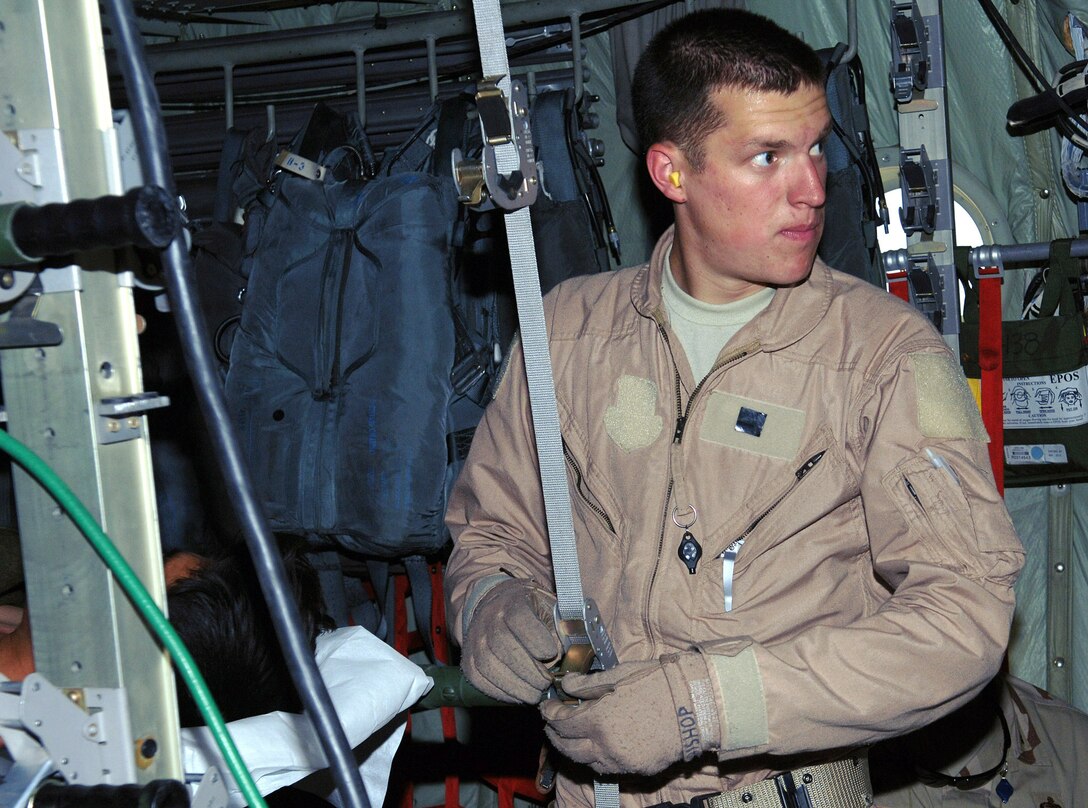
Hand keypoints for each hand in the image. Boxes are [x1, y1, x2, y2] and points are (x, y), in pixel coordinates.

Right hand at [460, 579, 561, 703]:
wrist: (496, 605)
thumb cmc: (530, 610)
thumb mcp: (548, 609)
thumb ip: (558, 629)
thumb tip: (562, 656)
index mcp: (512, 601)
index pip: (518, 617)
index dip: (534, 638)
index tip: (550, 653)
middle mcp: (489, 618)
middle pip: (502, 644)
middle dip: (527, 670)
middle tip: (546, 683)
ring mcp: (475, 638)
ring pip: (488, 665)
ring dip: (514, 686)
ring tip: (535, 694)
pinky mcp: (469, 659)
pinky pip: (478, 679)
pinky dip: (499, 692)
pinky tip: (517, 696)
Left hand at [540, 652, 719, 775]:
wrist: (695, 703)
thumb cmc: (658, 683)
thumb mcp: (618, 675)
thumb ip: (587, 684)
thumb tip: (566, 685)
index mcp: (598, 720)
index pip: (561, 723)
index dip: (550, 713)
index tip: (548, 706)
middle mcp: (606, 746)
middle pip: (568, 748)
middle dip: (555, 735)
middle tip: (553, 723)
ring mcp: (622, 762)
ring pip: (586, 762)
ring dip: (574, 748)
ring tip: (571, 735)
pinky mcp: (637, 770)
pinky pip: (608, 768)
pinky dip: (596, 757)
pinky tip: (596, 745)